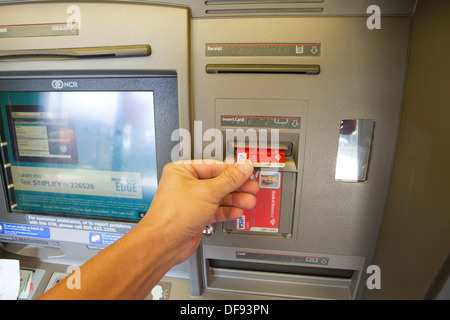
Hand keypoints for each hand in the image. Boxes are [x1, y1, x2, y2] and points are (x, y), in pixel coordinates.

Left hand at [141, 159, 258, 262]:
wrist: (164, 243)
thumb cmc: (172, 215)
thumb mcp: (208, 191)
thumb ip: (229, 179)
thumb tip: (243, 168)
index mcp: (182, 171)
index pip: (213, 166)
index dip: (232, 169)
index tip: (247, 170)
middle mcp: (186, 184)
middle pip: (218, 182)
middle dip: (237, 186)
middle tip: (251, 187)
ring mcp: (191, 201)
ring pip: (219, 197)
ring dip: (235, 199)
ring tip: (248, 201)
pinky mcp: (196, 216)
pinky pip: (216, 210)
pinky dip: (227, 211)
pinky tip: (237, 211)